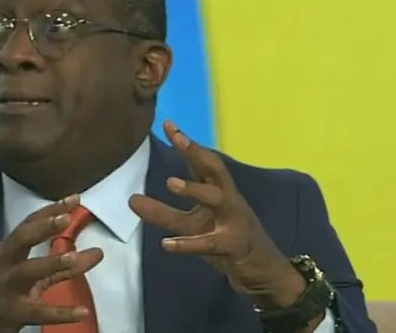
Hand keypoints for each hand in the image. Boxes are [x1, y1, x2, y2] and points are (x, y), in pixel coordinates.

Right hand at [0, 194, 103, 332]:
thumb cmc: (0, 293)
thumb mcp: (29, 276)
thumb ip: (62, 266)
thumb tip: (98, 252)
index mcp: (8, 252)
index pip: (28, 225)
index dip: (50, 211)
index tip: (73, 198)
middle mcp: (5, 265)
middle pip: (21, 239)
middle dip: (42, 227)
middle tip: (66, 217)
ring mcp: (7, 288)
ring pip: (27, 272)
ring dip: (50, 262)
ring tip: (73, 256)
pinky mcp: (13, 313)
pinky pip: (38, 312)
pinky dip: (61, 312)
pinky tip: (82, 311)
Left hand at [129, 121, 305, 307]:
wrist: (264, 272)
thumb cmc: (226, 240)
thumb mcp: (191, 226)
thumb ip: (163, 213)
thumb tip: (131, 200)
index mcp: (221, 190)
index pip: (204, 162)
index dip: (187, 143)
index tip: (168, 124)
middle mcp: (229, 200)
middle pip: (215, 170)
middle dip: (196, 152)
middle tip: (175, 138)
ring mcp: (235, 221)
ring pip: (218, 199)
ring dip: (195, 189)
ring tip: (170, 182)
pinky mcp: (235, 245)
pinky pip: (211, 242)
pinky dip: (188, 243)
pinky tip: (167, 244)